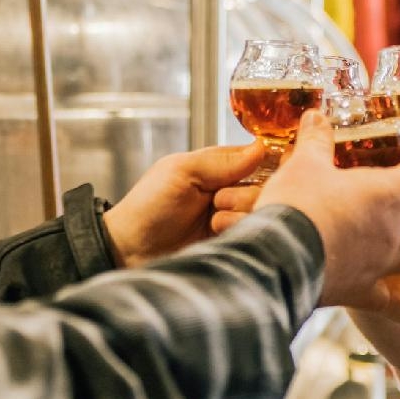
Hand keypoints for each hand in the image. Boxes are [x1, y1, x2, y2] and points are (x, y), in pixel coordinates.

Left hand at [104, 143, 264, 266]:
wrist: (130, 250)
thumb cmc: (148, 206)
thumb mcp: (181, 171)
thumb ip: (222, 160)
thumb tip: (262, 148)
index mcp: (221, 167)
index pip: (262, 157)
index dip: (269, 163)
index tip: (260, 171)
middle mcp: (232, 191)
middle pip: (268, 187)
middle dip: (245, 194)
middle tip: (217, 200)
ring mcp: (234, 218)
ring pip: (264, 211)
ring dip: (240, 215)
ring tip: (212, 222)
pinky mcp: (234, 242)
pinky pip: (257, 235)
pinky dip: (240, 232)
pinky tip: (218, 234)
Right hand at [255, 110, 399, 306]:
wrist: (277, 262)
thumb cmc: (297, 206)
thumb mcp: (303, 163)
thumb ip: (316, 139)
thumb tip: (315, 116)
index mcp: (389, 193)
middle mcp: (394, 230)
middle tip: (374, 191)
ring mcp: (382, 264)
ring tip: (377, 233)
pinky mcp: (362, 292)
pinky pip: (383, 291)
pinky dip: (377, 284)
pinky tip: (358, 275)